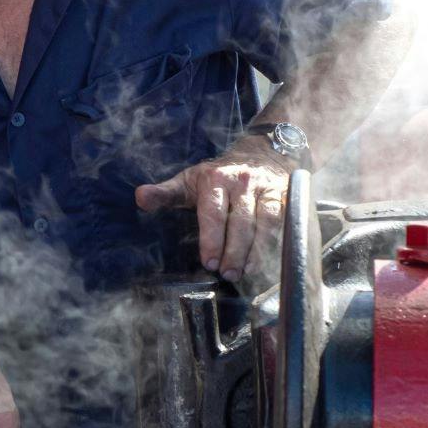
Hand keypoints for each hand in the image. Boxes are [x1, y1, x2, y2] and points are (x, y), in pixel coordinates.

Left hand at [135, 135, 291, 290]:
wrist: (261, 153)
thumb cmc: (218, 175)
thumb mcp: (189, 181)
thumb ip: (166, 193)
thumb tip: (140, 197)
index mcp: (216, 179)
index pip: (214, 212)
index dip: (212, 238)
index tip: (209, 262)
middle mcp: (243, 182)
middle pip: (241, 221)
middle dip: (234, 250)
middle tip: (228, 274)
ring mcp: (267, 188)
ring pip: (265, 223)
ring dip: (256, 251)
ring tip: (246, 273)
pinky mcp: (287, 196)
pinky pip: (284, 222)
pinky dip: (275, 244)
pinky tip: (267, 263)